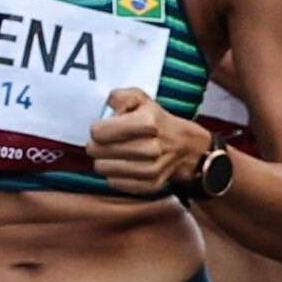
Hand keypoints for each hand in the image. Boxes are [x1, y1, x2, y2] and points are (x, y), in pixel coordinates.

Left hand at [88, 88, 210, 199]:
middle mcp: (151, 148)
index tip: (106, 128)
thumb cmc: (156, 120)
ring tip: (116, 153)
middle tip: (108, 141)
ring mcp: (152, 169)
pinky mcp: (150, 185)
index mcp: (147, 122)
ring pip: (102, 169)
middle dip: (98, 144)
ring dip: (105, 160)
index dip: (98, 129)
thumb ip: (119, 97)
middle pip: (97, 151)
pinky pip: (114, 183)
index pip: (98, 132)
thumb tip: (109, 108)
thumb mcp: (140, 99)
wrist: (185, 146)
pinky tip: (125, 165)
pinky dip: (115, 175)